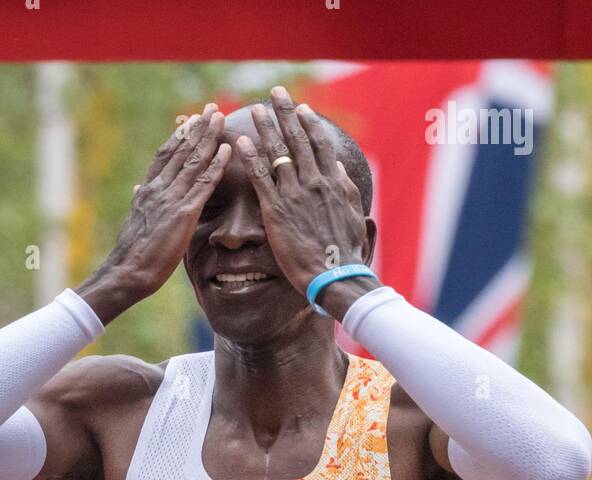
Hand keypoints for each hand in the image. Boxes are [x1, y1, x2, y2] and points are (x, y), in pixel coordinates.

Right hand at [77, 107, 230, 322]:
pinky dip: (216, 165)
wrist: (127, 271)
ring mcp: (171, 199)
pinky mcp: (183, 214)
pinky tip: (227, 150)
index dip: (180, 136)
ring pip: (193, 161)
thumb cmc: (132, 254)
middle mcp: (159, 188)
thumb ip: (141, 202)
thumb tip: (138, 188)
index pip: (166, 155)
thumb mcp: (136, 221)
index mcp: (148, 190)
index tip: (191, 120)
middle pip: (181, 150)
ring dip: (209, 138)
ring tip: (222, 118)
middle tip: (212, 109)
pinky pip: (203, 184)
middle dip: (198, 128)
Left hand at [236, 88, 373, 308]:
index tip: (302, 107)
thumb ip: (344, 188)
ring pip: (277, 152)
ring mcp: (294, 194)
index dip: (309, 123)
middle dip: (285, 113)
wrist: (334, 274)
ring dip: (265, 127)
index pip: (319, 144)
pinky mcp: (276, 210)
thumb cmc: (344, 251)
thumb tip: (335, 168)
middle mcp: (313, 182)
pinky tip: (240, 142)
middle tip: (275, 93)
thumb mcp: (351, 214)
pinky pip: (260, 177)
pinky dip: (250, 156)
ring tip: (255, 109)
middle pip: (297, 139)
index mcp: (331, 182)